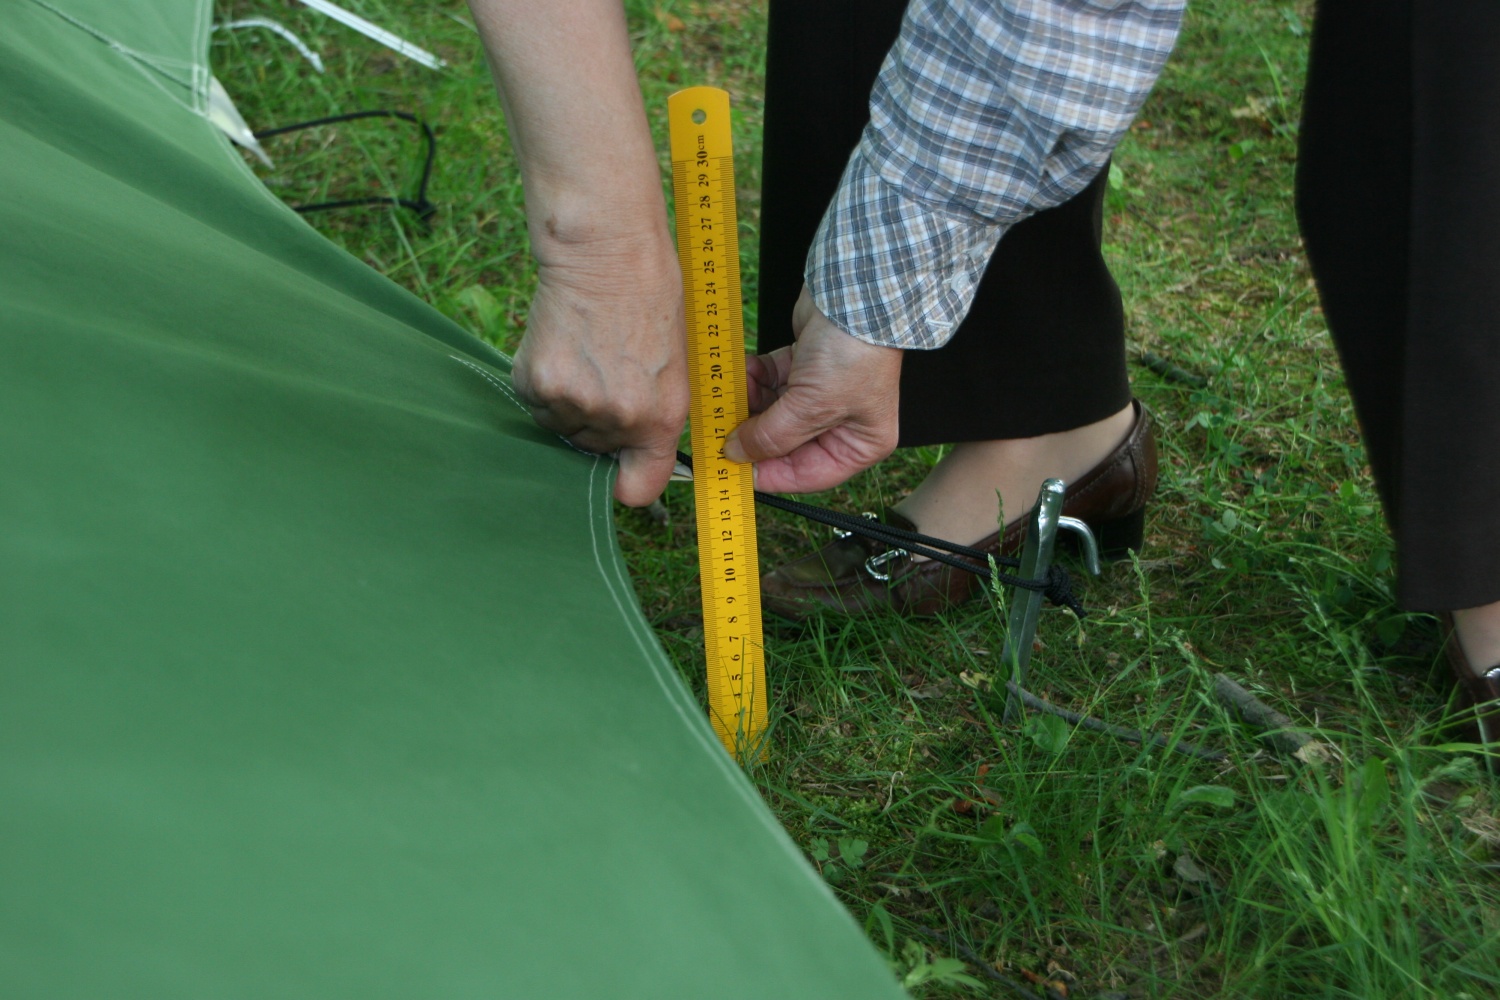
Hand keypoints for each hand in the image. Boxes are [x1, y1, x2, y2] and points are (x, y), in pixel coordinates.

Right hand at [512, 237, 688, 505]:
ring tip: (585, 352)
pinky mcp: (537, 382)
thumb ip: (655, 413)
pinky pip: (533, 402)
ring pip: (560, 425)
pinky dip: (541, 380)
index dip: (626, 479)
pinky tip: (561, 344)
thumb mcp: (675, 364)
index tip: (620, 467)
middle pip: (593, 450)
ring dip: (567, 400)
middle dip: (597, 422)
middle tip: (605, 371)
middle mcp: (618, 418)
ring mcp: (574, 402)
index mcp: (661, 418)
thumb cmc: (649, 297)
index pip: (639, 489)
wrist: (607, 251)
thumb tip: (632, 451)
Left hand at [725, 286, 901, 492]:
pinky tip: (744, 370)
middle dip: (752, 435)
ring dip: (748, 403)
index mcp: (859, 444)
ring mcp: (821, 393)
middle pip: (784, 444)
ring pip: (771, 412)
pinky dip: (753, 378)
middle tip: (719, 432)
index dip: (767, 475)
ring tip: (730, 394)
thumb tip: (736, 454)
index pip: (806, 474)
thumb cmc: (854, 352)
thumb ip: (771, 436)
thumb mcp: (811, 407)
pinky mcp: (803, 365)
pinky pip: (769, 381)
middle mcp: (841, 422)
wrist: (855, 293)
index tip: (731, 472)